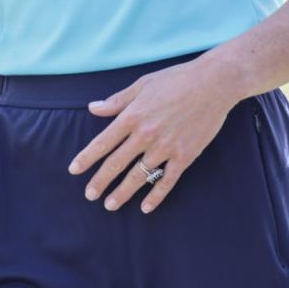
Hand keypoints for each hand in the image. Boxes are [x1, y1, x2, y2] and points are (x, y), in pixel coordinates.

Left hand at [67, 53, 244, 213]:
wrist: (214, 83)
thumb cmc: (177, 79)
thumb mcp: (143, 84)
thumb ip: (117, 100)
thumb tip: (93, 108)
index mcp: (133, 116)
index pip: (103, 142)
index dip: (87, 158)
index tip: (74, 170)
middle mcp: (145, 135)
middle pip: (117, 163)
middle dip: (100, 181)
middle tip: (89, 195)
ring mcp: (165, 147)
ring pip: (138, 176)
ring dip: (123, 192)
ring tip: (110, 204)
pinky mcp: (185, 155)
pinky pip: (167, 181)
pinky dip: (156, 196)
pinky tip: (145, 208)